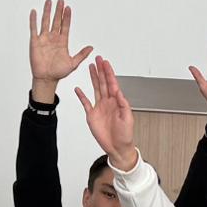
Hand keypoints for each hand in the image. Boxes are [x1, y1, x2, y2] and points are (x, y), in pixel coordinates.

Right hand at [29, 0, 92, 102]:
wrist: (47, 79)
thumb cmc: (59, 72)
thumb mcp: (73, 63)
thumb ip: (82, 54)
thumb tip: (91, 47)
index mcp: (62, 42)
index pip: (65, 26)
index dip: (66, 17)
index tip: (68, 8)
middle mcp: (53, 38)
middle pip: (56, 21)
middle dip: (58, 11)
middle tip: (61, 1)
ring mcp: (44, 39)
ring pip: (45, 22)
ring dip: (47, 12)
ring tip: (49, 2)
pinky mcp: (35, 42)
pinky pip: (34, 29)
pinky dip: (34, 20)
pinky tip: (34, 12)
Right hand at [75, 57, 136, 171]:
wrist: (117, 148)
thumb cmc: (125, 135)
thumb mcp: (127, 119)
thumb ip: (123, 105)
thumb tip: (119, 93)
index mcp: (117, 102)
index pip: (112, 84)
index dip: (109, 73)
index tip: (105, 63)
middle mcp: (108, 103)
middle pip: (104, 82)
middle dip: (101, 70)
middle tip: (98, 59)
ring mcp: (99, 108)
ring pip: (96, 89)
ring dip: (93, 78)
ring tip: (91, 67)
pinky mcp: (92, 115)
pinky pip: (85, 103)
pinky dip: (81, 96)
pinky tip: (78, 88)